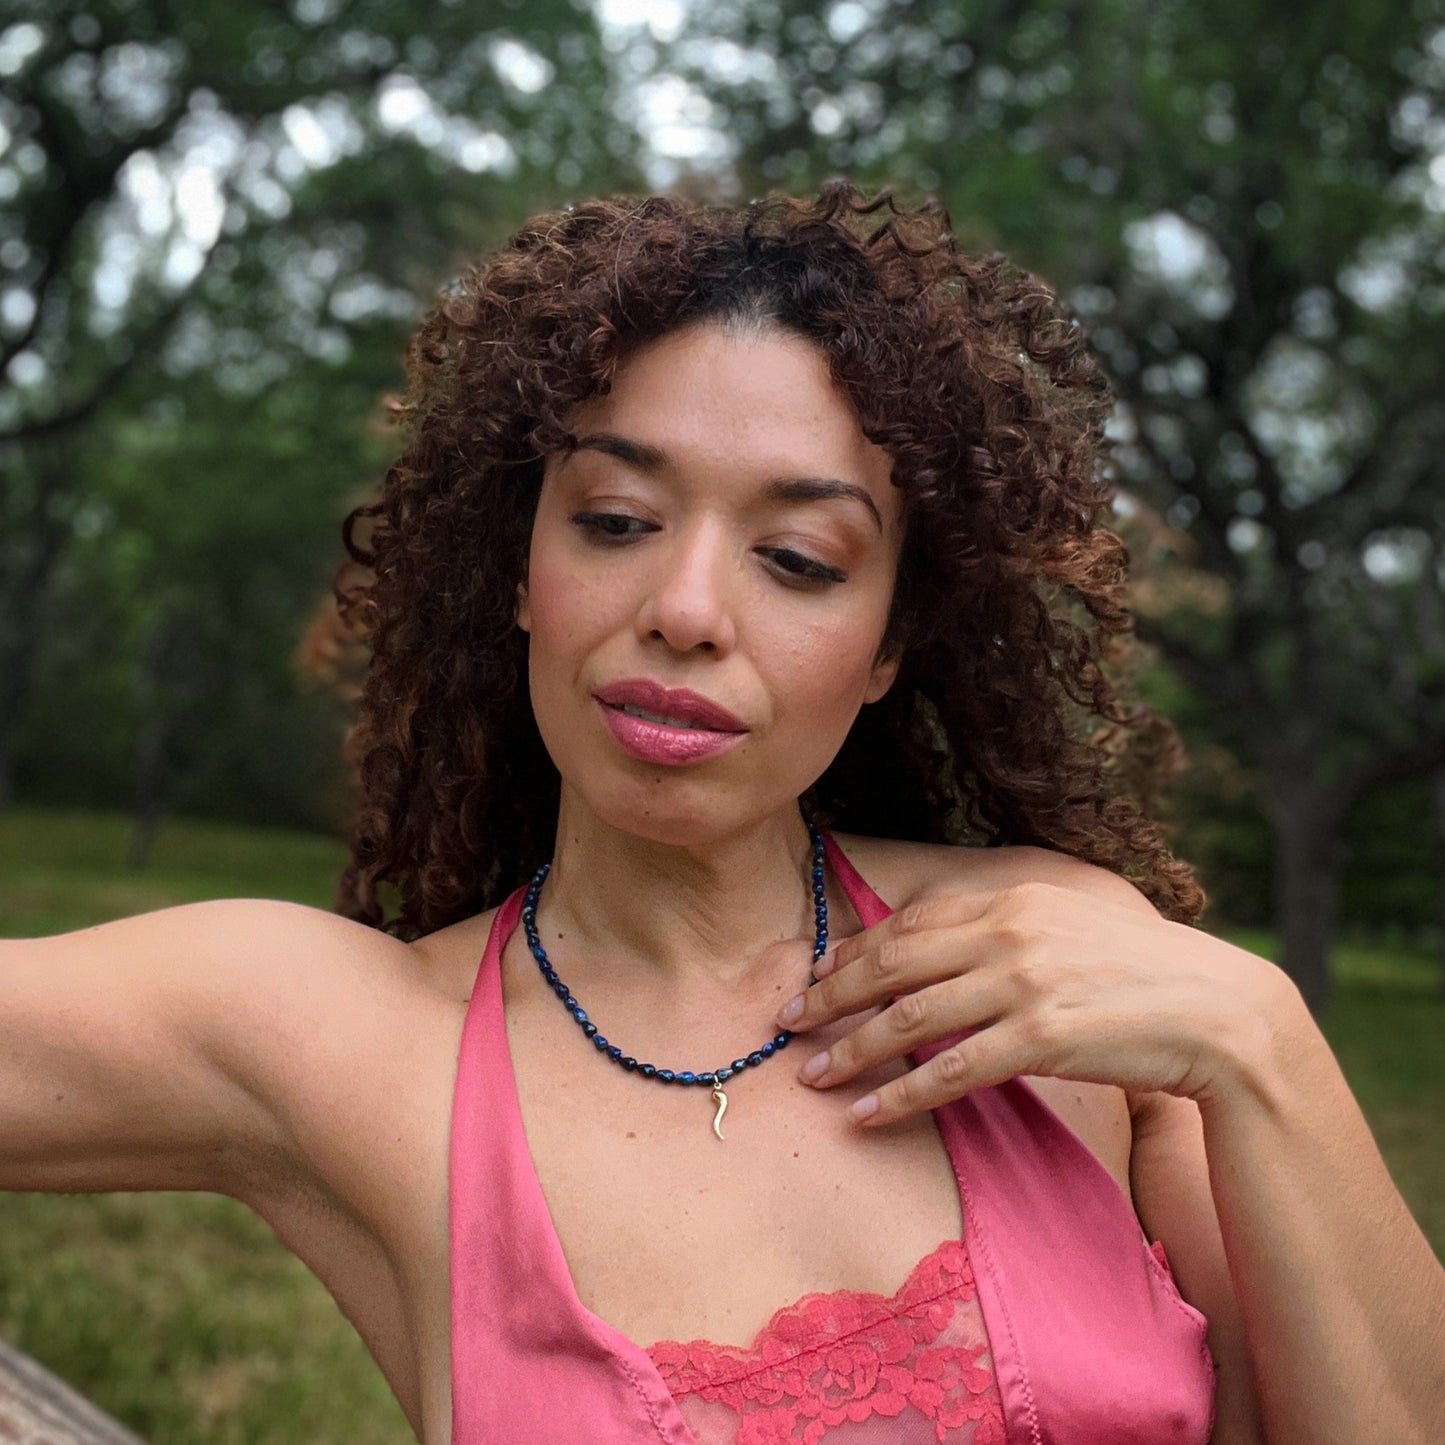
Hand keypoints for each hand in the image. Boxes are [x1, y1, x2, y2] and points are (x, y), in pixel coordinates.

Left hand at [767, 877, 1292, 1126]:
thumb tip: (948, 953)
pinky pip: (951, 1071)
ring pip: (910, 1018)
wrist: (1220, 1010)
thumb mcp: (1070, 927)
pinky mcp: (1043, 1036)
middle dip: (831, 995)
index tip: (815, 974)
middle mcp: (1011, 932)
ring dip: (850, 1050)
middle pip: (894, 963)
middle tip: (785, 1021)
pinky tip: (865, 1116)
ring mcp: (1025, 982)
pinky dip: (900, 1096)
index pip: (911, 922)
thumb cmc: (1142, 973)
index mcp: (1014, 899)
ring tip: (809, 1075)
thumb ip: (1008, 930)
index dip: (854, 949)